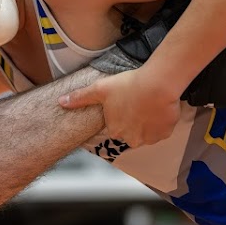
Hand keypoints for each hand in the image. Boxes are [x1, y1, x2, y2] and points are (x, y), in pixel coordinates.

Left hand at [59, 70, 182, 147]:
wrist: (158, 84)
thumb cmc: (129, 85)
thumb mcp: (100, 89)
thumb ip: (80, 98)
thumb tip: (60, 102)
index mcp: (115, 131)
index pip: (116, 127)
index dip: (121, 114)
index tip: (126, 102)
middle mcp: (131, 140)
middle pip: (132, 132)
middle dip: (134, 121)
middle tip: (138, 102)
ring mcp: (149, 138)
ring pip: (147, 132)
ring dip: (148, 122)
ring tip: (149, 104)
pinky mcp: (165, 134)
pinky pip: (162, 130)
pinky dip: (161, 121)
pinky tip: (159, 108)